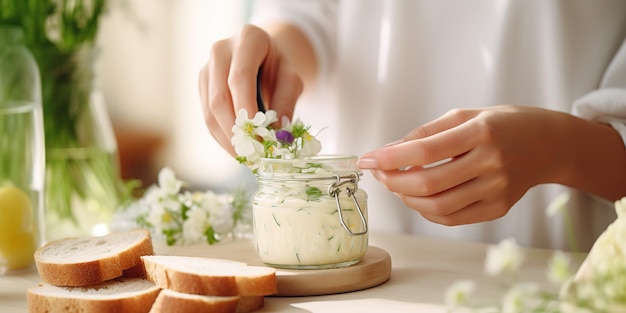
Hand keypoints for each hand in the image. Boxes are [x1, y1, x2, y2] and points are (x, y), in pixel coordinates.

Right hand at [198, 24, 305, 155]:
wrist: (264, 57)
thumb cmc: (279, 67)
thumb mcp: (292, 78)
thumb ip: (287, 101)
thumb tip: (278, 132)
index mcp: (248, 39)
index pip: (240, 78)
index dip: (246, 110)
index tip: (258, 137)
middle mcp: (221, 50)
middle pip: (220, 97)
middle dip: (235, 131)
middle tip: (253, 155)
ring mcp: (207, 67)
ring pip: (209, 109)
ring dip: (227, 138)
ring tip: (246, 158)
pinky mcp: (202, 85)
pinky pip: (207, 116)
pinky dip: (221, 136)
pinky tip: (237, 150)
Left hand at [357, 105, 572, 224]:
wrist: (548, 144)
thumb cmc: (502, 125)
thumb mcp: (464, 115)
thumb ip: (426, 133)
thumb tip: (389, 151)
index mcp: (480, 132)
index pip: (425, 150)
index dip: (390, 157)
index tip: (367, 159)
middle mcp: (490, 162)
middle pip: (429, 183)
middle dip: (393, 181)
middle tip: (378, 172)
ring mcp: (497, 189)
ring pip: (438, 206)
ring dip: (407, 198)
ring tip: (396, 184)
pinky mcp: (498, 208)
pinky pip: (452, 218)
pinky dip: (427, 211)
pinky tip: (417, 197)